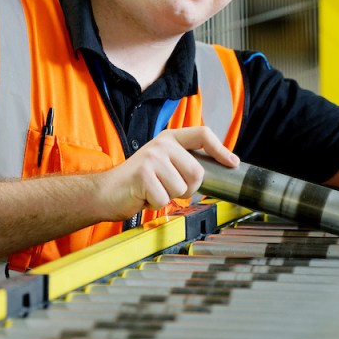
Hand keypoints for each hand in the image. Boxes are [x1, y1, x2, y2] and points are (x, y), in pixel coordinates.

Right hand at [95, 126, 237, 219]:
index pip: (202, 134)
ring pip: (182, 189)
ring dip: (169, 197)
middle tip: (168, 188)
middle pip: (197, 173)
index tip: (232, 163)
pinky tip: (144, 196)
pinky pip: (165, 199)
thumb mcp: (164, 165)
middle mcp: (162, 144)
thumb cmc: (139, 182)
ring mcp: (152, 157)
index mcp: (170, 139)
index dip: (221, 149)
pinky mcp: (143, 174)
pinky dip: (155, 204)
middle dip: (187, 189)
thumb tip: (218, 168)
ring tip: (153, 190)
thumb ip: (185, 163)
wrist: (107, 192)